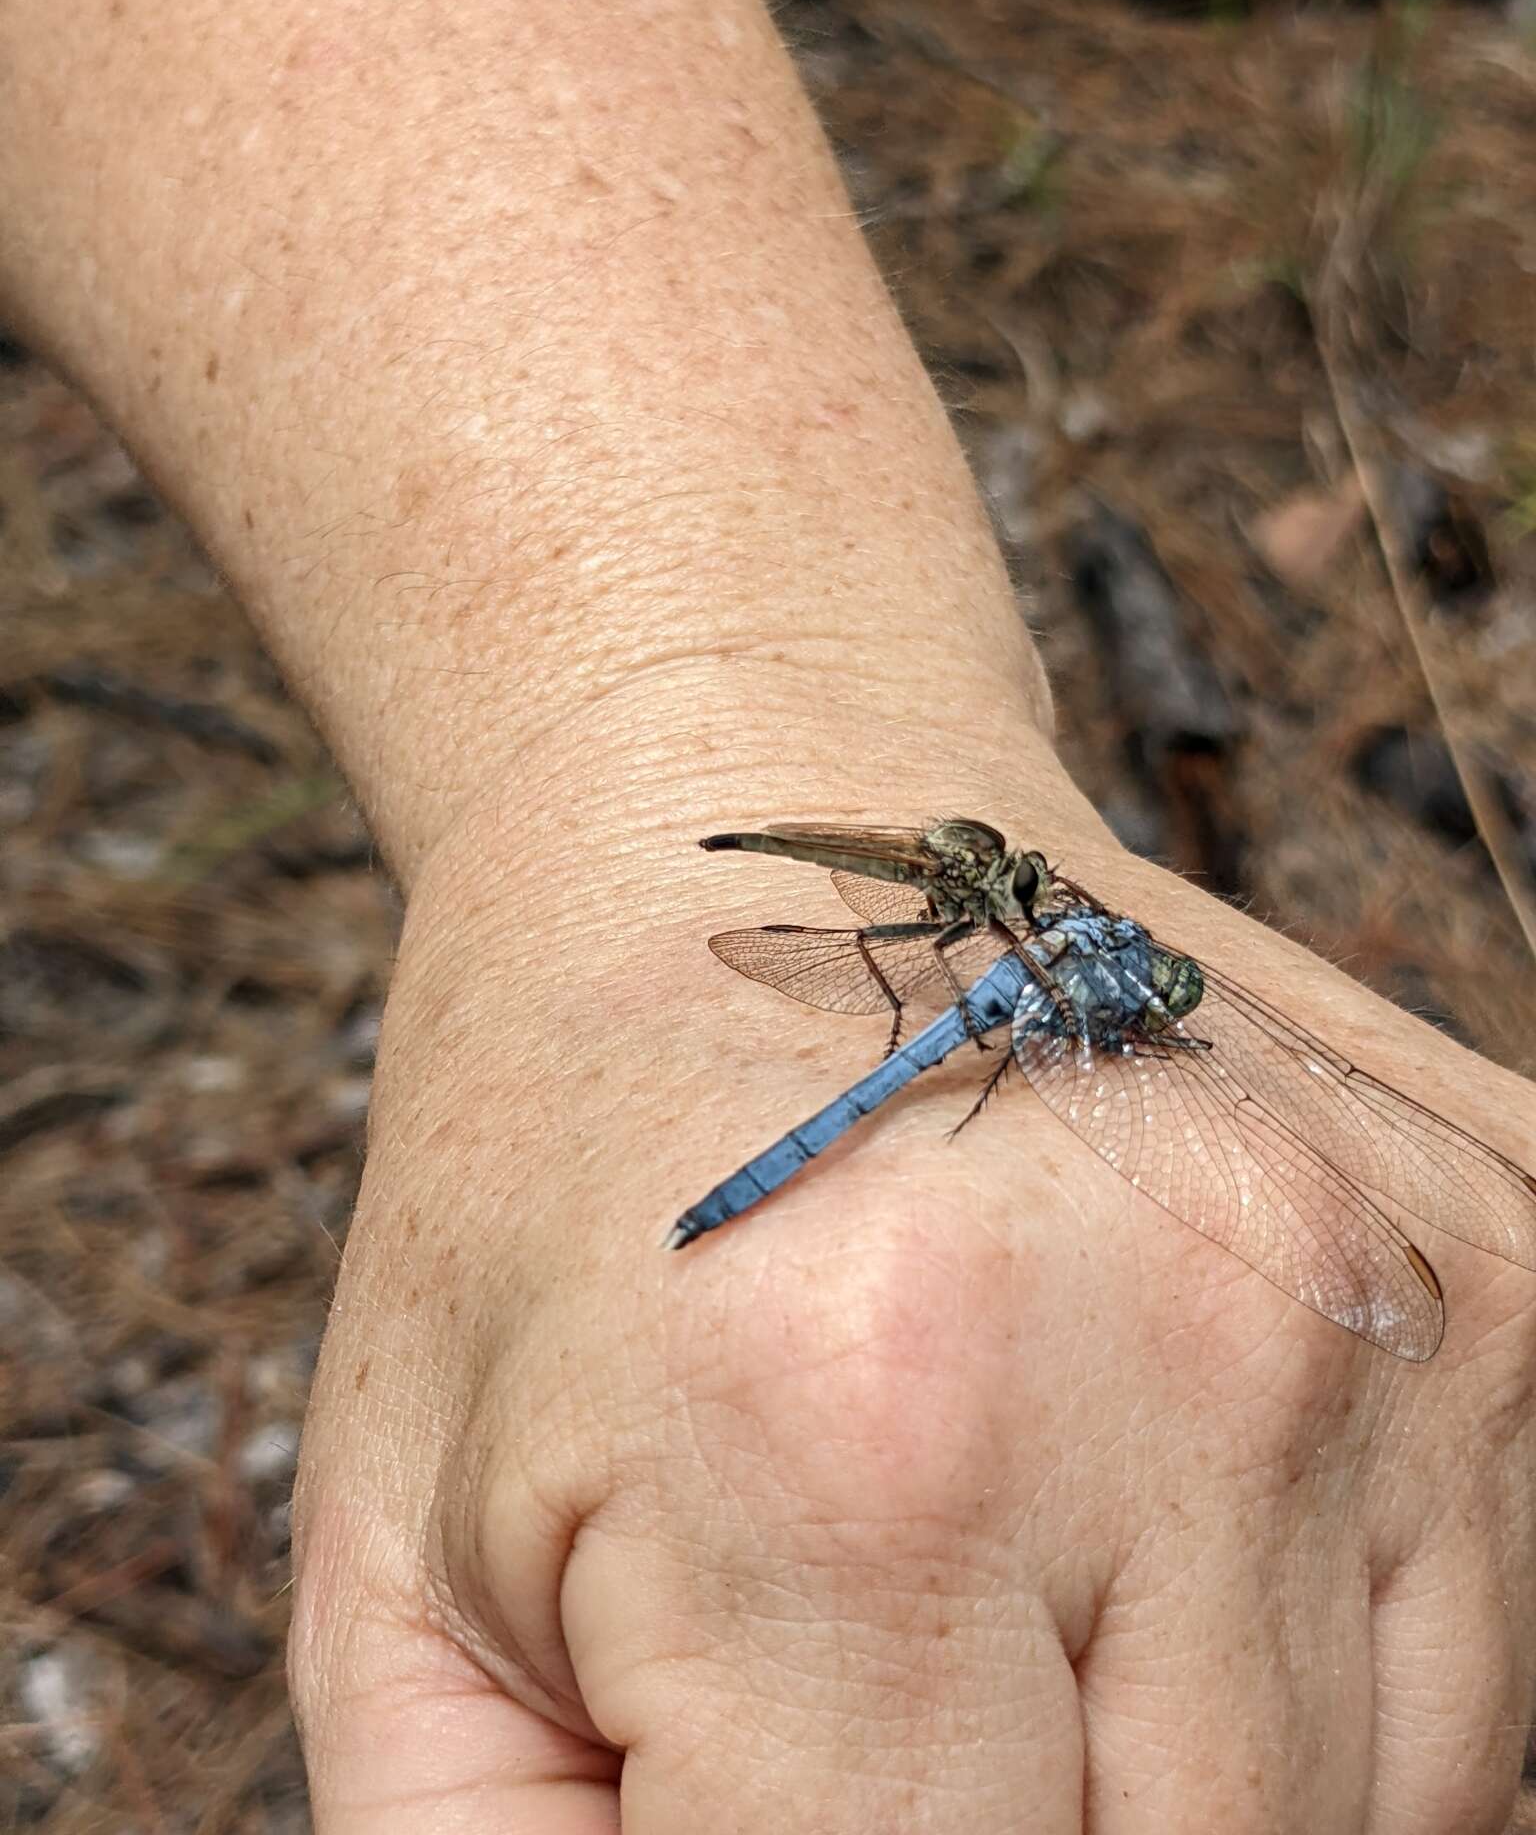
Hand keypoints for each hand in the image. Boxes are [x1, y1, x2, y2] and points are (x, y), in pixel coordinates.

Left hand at [288, 785, 1535, 1831]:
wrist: (750, 833)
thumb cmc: (569, 1176)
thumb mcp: (411, 1566)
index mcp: (859, 1455)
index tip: (799, 1806)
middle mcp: (1184, 1361)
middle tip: (885, 1697)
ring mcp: (1385, 1292)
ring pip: (1397, 1818)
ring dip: (1192, 1792)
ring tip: (1016, 1605)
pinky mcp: (1501, 1248)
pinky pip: (1494, 1645)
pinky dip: (1337, 1675)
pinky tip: (1160, 1519)